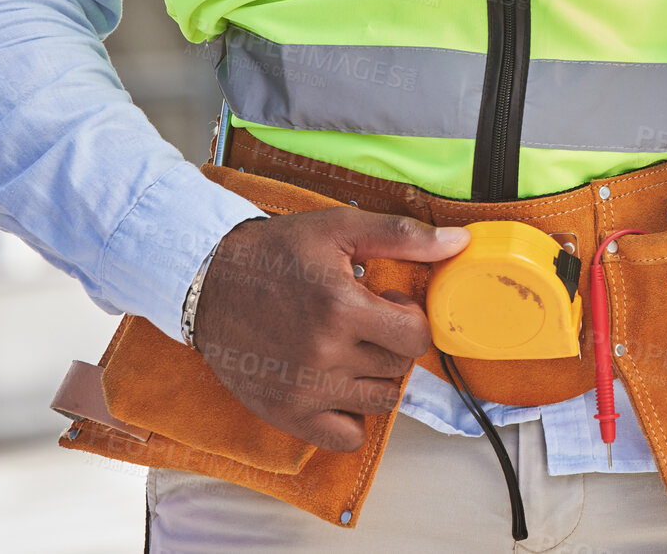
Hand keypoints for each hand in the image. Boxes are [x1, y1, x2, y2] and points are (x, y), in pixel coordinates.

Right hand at [192, 209, 469, 451]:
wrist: (206, 281)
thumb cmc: (277, 252)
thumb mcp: (340, 229)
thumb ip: (404, 236)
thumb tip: (460, 242)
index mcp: (341, 308)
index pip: (416, 338)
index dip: (409, 319)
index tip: (386, 304)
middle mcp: (323, 354)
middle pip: (398, 369)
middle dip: (391, 345)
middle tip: (363, 323)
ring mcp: (303, 390)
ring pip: (379, 402)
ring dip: (374, 378)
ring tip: (348, 350)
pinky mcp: (285, 413)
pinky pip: (346, 437)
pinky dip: (350, 417)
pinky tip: (336, 385)